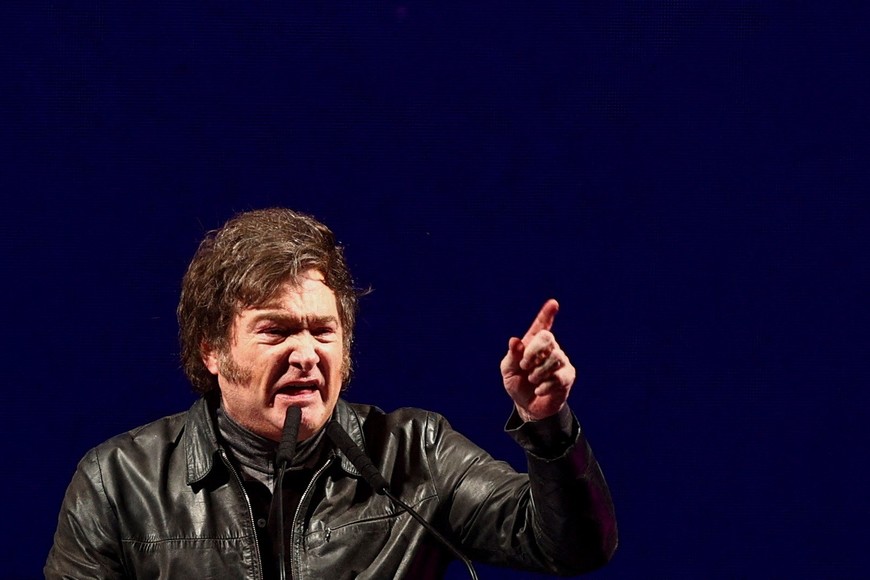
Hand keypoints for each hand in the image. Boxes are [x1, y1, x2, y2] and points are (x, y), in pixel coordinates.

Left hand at [500, 299, 575, 421]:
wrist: (527, 406)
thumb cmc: (517, 383)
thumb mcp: (508, 370)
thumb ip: (511, 356)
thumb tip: (514, 340)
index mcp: (533, 343)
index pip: (541, 325)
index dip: (546, 314)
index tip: (553, 303)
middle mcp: (549, 348)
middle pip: (547, 338)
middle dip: (533, 352)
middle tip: (525, 366)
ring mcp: (561, 361)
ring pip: (556, 357)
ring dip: (539, 371)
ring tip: (532, 380)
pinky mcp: (568, 376)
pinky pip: (559, 376)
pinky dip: (545, 385)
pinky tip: (539, 390)